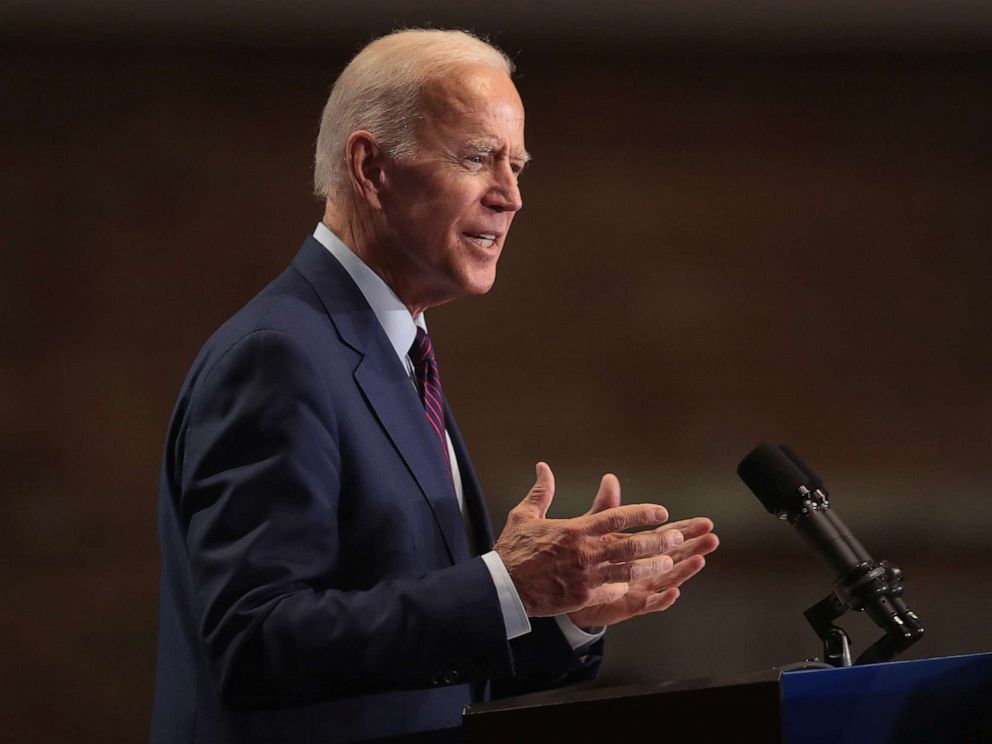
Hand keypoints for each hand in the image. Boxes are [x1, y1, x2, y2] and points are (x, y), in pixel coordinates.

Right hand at [493, 463, 677, 616]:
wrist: (503, 587)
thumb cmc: (514, 549)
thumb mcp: (525, 515)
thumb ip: (541, 491)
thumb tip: (543, 467)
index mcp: (575, 530)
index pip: (616, 517)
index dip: (641, 513)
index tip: (660, 511)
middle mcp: (585, 552)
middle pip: (630, 545)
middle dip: (657, 541)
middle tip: (677, 537)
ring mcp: (586, 577)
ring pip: (628, 571)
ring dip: (651, 566)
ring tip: (669, 563)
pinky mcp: (583, 597)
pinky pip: (612, 591)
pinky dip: (626, 587)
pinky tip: (638, 585)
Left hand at [567, 475, 718, 627]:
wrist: (569, 588)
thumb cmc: (586, 557)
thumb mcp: (595, 529)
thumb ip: (607, 507)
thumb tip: (610, 478)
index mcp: (640, 548)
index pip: (668, 535)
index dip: (686, 529)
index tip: (706, 522)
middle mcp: (646, 567)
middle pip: (674, 556)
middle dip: (693, 547)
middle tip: (712, 538)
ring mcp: (641, 586)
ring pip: (666, 578)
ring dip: (684, 570)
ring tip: (699, 560)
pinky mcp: (630, 604)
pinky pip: (648, 603)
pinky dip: (661, 599)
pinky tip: (673, 592)